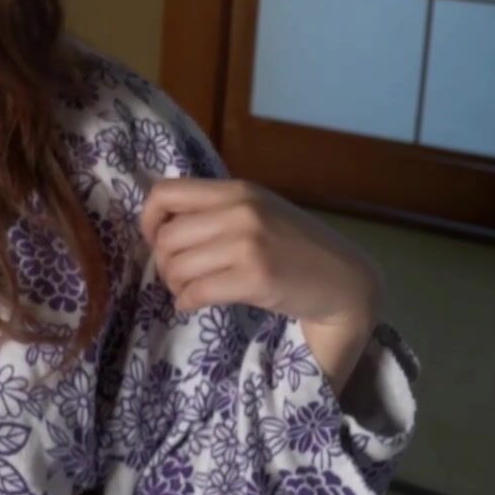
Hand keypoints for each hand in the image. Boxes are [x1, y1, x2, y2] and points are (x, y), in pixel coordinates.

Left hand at [139, 177, 384, 393]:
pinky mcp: (256, 278)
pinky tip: (194, 304)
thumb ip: (217, 211)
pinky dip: (186, 302)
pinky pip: (196, 292)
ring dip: (174, 284)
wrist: (345, 280)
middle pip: (166, 236)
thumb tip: (161, 225)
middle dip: (162, 262)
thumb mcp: (258, 212)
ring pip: (176, 265)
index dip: (149, 219)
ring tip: (188, 290)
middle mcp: (241, 211)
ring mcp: (249, 244)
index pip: (166, 192)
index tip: (157, 240)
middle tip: (177, 276)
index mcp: (238, 190)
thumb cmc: (296, 248)